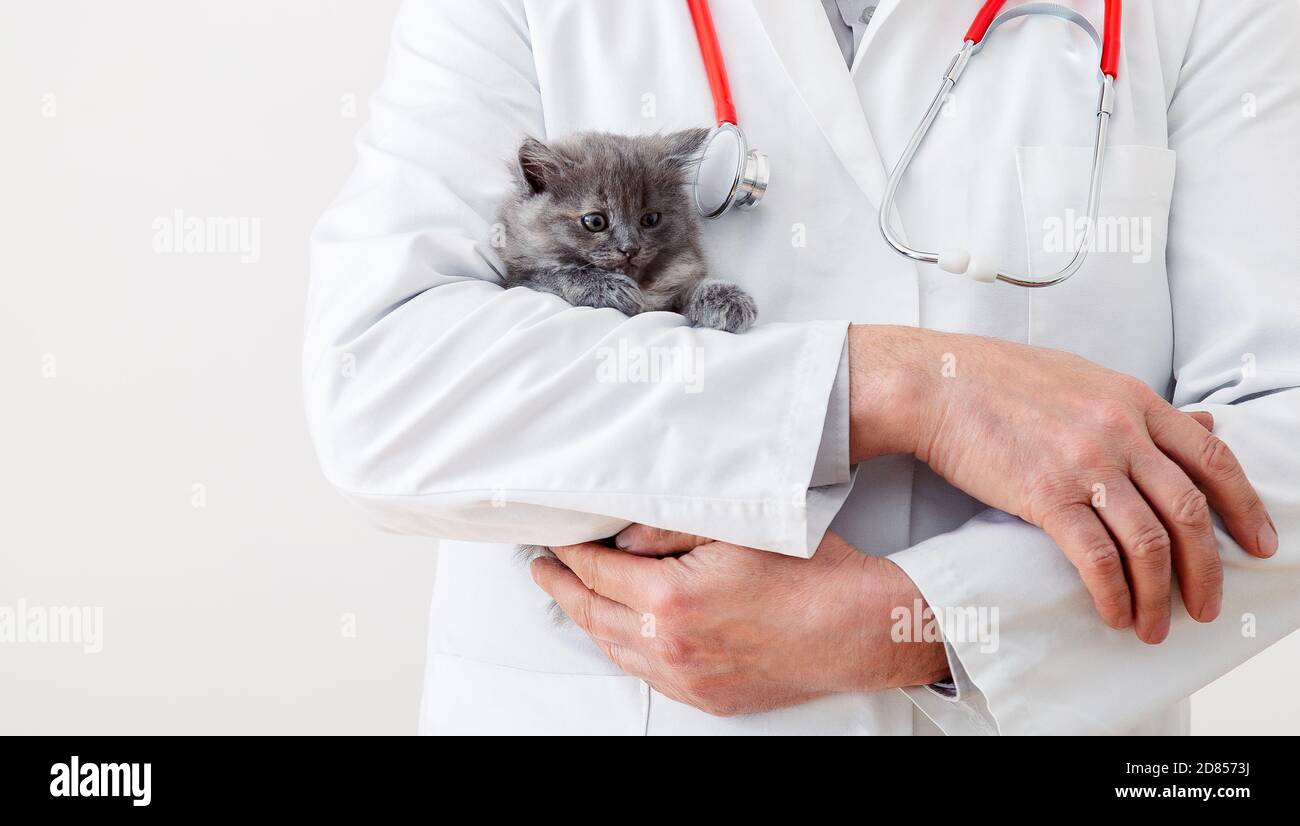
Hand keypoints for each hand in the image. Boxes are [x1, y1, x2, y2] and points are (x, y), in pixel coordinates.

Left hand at [530, 530, 948, 716]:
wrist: (856, 627)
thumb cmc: (807, 570)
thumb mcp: (734, 526)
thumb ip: (668, 526)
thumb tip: (621, 534)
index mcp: (670, 598)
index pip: (596, 572)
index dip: (570, 552)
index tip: (553, 537)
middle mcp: (670, 645)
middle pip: (593, 615)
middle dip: (561, 588)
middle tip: (540, 568)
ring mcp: (687, 677)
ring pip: (614, 649)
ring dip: (587, 621)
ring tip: (570, 597)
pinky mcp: (706, 695)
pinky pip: (645, 673)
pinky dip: (621, 648)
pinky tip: (618, 633)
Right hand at [849, 326, 1277, 643]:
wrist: (937, 384)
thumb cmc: (998, 380)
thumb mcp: (1085, 380)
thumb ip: (1141, 409)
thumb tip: (1200, 426)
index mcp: (1134, 401)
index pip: (1212, 458)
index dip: (1244, 507)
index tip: (1258, 544)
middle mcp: (1120, 430)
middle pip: (1190, 511)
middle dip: (1208, 570)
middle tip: (1207, 606)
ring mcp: (1085, 463)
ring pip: (1151, 542)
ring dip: (1160, 595)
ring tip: (1154, 625)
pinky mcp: (1046, 494)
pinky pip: (1098, 557)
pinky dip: (1114, 594)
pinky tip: (1113, 612)